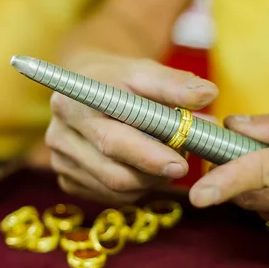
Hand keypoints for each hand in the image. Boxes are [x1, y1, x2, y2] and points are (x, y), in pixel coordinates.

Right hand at [46, 52, 217, 203]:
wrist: (88, 85)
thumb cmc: (119, 78)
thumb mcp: (145, 71)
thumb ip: (174, 83)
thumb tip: (209, 94)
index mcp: (74, 103)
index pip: (112, 140)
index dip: (148, 156)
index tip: (180, 164)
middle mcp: (59, 134)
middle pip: (113, 172)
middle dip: (154, 173)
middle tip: (183, 164)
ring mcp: (60, 160)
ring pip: (114, 188)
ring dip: (147, 180)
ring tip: (165, 158)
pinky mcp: (67, 178)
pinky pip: (107, 195)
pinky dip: (134, 187)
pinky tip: (143, 167)